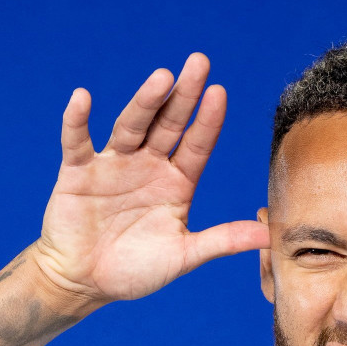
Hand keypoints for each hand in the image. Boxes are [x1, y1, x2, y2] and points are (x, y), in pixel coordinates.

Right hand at [33, 53, 268, 303]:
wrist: (86, 282)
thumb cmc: (136, 270)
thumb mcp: (184, 256)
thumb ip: (222, 241)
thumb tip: (269, 235)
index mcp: (177, 182)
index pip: (197, 145)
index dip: (208, 121)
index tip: (220, 93)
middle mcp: (148, 166)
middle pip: (168, 124)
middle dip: (184, 94)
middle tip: (199, 62)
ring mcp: (114, 165)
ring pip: (131, 126)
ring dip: (145, 101)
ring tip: (162, 77)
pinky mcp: (78, 172)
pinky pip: (77, 141)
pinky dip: (77, 120)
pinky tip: (83, 98)